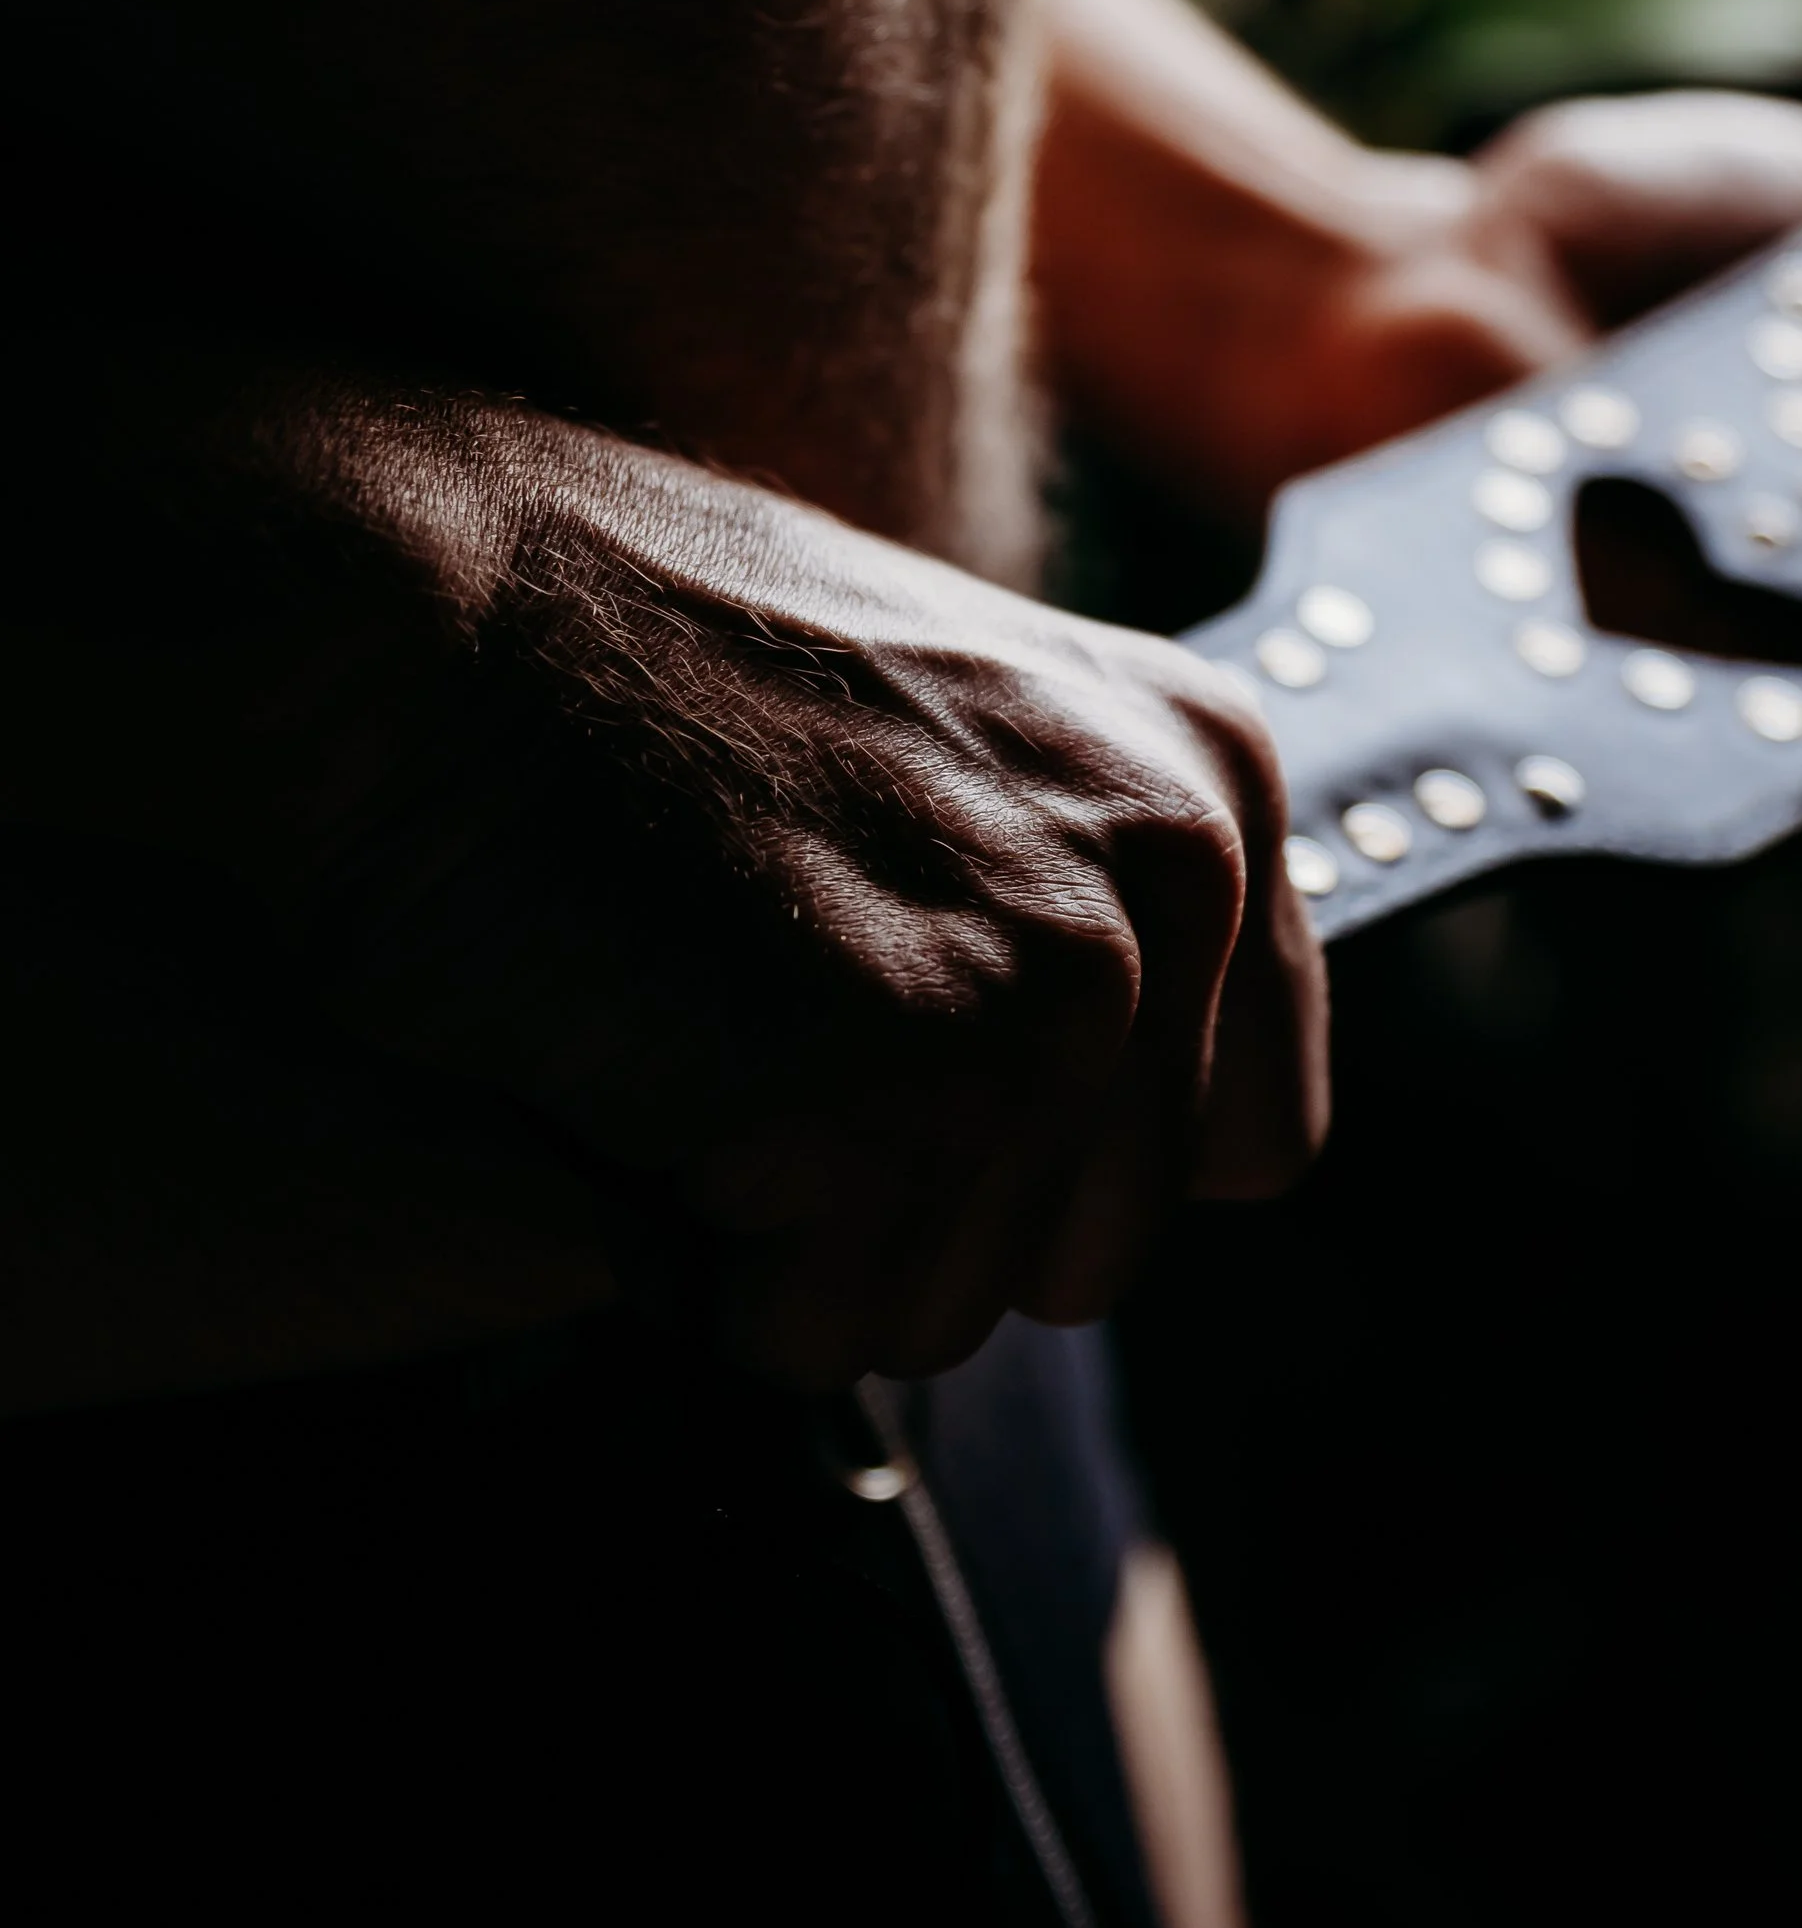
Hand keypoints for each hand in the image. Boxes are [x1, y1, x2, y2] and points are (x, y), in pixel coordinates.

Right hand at [14, 355, 1327, 1396]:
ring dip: (788, 1240)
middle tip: (754, 1032)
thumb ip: (1084, 898)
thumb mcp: (956, 731)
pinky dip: (692, 1255)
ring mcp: (1044, 976)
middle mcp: (1172, 873)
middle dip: (909, 1210)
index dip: (1056, 1157)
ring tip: (689, 1033)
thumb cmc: (631, 666)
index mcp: (1210, 779)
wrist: (428, 605)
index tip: (913, 1064)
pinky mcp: (894, 1078)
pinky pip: (805, 1322)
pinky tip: (635, 1079)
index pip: (1248, 1141)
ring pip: (942, 1313)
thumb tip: (1119, 1131)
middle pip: (1090, 1258)